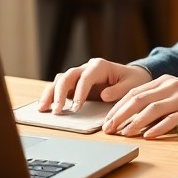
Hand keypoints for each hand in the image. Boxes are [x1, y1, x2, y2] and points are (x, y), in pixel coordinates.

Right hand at [38, 58, 152, 114]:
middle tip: (57, 111)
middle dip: (59, 93)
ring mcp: (79, 75)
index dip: (79, 92)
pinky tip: (45, 107)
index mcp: (100, 66)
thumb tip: (103, 95)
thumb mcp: (132, 85)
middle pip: (67, 77)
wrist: (132, 77)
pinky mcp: (75, 84)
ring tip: (43, 109)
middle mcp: (86, 68)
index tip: (76, 108)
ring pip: (59, 80)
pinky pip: (59, 87)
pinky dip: (51, 96)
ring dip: (50, 94)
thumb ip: (119, 90)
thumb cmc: (133, 81)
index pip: (85, 77)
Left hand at [100, 75, 177, 138]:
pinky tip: (147, 135)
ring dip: (134, 122)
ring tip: (124, 133)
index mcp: (164, 81)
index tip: (107, 120)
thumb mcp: (177, 92)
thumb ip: (158, 98)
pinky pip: (170, 120)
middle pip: (138, 99)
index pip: (134, 92)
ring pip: (151, 109)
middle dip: (120, 115)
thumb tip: (134, 116)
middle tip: (109, 128)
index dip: (117, 107)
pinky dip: (157, 128)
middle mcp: (171, 87)